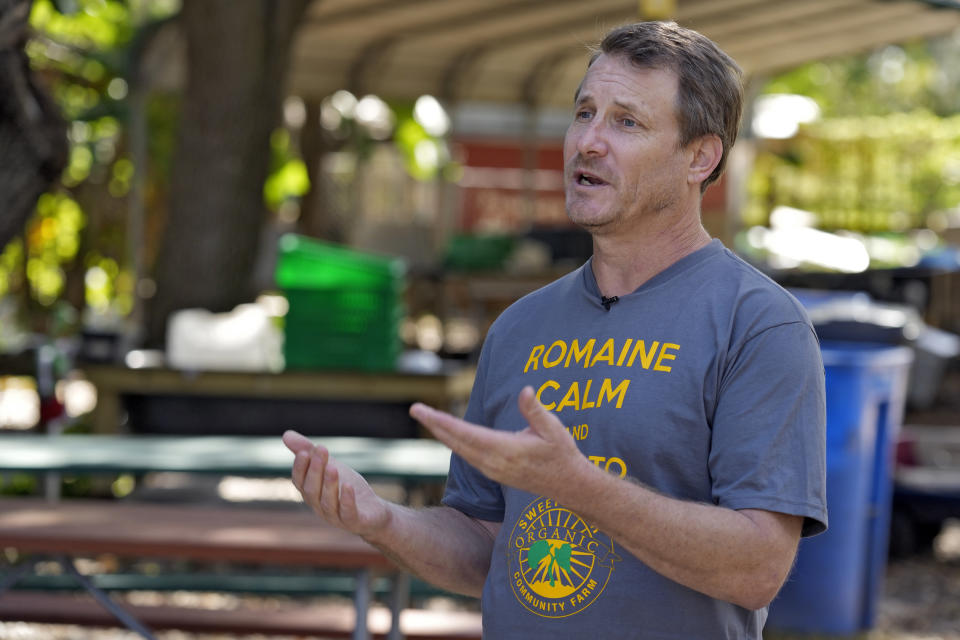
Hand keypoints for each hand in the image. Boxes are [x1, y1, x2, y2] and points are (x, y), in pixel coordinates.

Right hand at [282, 430, 390, 537]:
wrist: (374, 512)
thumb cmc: (346, 487)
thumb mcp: (330, 465)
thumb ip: (308, 451)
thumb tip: (286, 434)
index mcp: (312, 493)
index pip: (299, 482)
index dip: (300, 468)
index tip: (305, 451)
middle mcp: (320, 507)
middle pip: (312, 491)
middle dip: (316, 471)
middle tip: (321, 450)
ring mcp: (336, 516)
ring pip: (328, 503)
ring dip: (329, 484)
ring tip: (333, 467)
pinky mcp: (354, 521)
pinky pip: (348, 513)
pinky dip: (347, 500)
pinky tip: (348, 486)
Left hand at [409, 386, 590, 497]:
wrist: (571, 487)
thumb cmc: (563, 455)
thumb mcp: (554, 429)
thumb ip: (536, 410)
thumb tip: (526, 390)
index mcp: (505, 450)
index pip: (466, 434)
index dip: (443, 422)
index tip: (424, 411)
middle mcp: (494, 463)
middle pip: (456, 442)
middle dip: (435, 425)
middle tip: (415, 409)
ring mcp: (493, 470)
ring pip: (460, 451)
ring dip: (442, 434)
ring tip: (427, 418)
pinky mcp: (495, 473)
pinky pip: (468, 456)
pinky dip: (454, 443)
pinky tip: (448, 435)